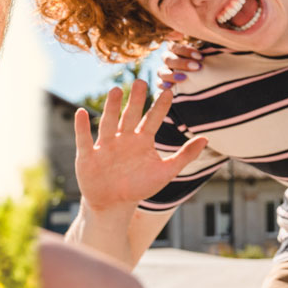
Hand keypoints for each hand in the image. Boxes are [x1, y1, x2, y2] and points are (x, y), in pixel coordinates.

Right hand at [75, 80, 207, 212]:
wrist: (114, 205)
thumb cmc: (140, 187)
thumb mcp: (166, 172)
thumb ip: (185, 155)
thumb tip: (206, 138)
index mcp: (142, 140)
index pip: (153, 119)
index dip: (160, 107)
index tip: (169, 91)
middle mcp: (124, 138)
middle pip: (130, 115)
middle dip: (136, 100)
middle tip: (141, 82)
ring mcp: (106, 144)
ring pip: (109, 122)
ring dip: (111, 107)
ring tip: (116, 90)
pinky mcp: (88, 155)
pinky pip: (85, 139)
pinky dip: (82, 127)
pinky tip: (81, 112)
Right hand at [155, 43, 206, 89]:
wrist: (202, 80)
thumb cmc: (203, 63)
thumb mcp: (203, 53)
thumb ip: (204, 45)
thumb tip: (211, 33)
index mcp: (175, 49)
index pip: (175, 47)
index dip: (186, 51)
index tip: (200, 57)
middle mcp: (168, 59)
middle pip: (168, 59)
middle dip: (182, 63)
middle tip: (197, 67)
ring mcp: (164, 72)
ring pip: (161, 71)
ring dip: (172, 75)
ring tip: (184, 78)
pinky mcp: (163, 84)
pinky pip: (159, 84)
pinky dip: (163, 85)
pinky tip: (170, 87)